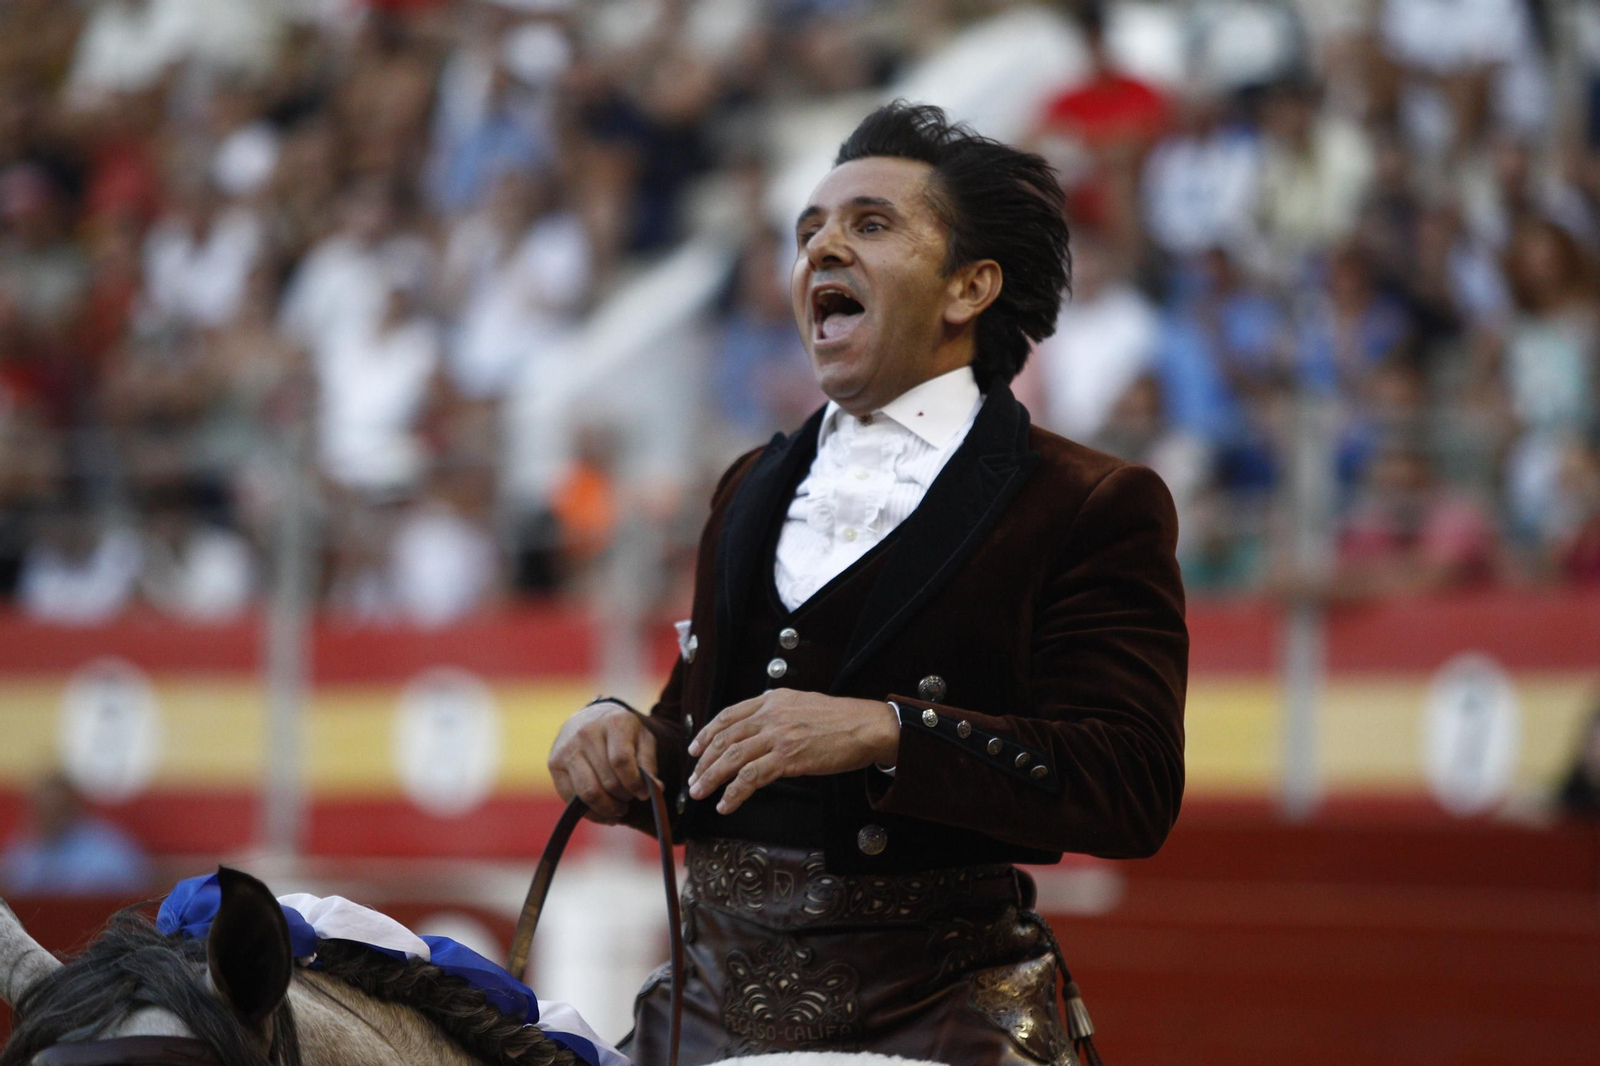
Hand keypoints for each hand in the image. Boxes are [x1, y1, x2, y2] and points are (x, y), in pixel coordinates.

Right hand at [548, 701, 658, 823]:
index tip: (644, 794)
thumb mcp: (642, 739)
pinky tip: (603, 812)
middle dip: (623, 798)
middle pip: (607, 781)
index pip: (621, 761)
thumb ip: (648, 763)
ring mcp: (567, 748)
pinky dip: (591, 812)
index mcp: (613, 723)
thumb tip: (655, 788)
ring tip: (618, 809)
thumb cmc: (621, 733)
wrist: (589, 718)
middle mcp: (586, 733)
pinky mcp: (554, 763)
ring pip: (588, 793)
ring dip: (607, 808)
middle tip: (629, 800)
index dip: (635, 783)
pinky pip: (571, 798)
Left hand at [687, 689, 898, 814]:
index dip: (707, 733)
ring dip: (711, 778)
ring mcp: (778, 736)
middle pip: (725, 738)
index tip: (696, 749)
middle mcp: (771, 714)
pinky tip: (726, 804)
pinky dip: (733, 793)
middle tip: (694, 779)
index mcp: (772, 700)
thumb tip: (759, 730)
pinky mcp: (788, 758)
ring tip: (700, 793)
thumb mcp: (802, 705)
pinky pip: (751, 777)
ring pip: (732, 758)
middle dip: (704, 761)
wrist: (867, 726)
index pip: (728, 715)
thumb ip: (778, 713)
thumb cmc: (841, 720)